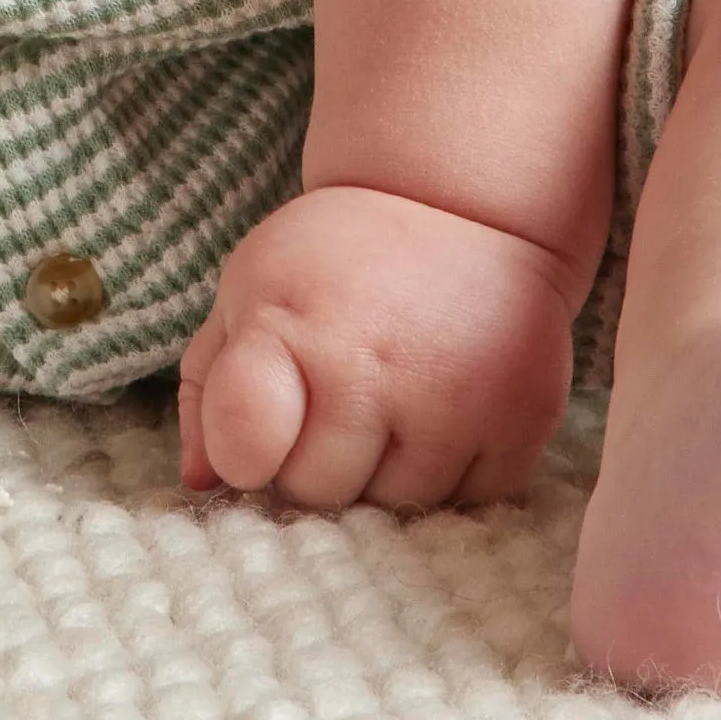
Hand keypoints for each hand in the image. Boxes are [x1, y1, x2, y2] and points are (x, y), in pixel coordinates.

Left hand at [175, 183, 583, 511]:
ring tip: (390, 403)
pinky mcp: (522, 423)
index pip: (244, 444)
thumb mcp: (251, 289)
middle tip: (332, 401)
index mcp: (290, 326)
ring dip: (385, 475)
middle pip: (318, 494)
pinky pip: (469, 507)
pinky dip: (451, 478)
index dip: (240, 452)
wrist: (460, 207)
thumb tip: (199, 483)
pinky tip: (441, 415)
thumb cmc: (335, 261)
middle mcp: (373, 369)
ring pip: (395, 512)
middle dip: (314, 462)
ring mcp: (455, 402)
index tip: (256, 430)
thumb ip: (209, 385)